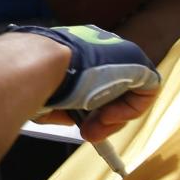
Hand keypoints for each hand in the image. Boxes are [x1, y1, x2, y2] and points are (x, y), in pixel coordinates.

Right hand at [15, 24, 160, 140]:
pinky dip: (130, 109)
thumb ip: (63, 106)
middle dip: (101, 115)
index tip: (78, 125)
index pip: (92, 77)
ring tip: (97, 126)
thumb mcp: (47, 97)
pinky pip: (145, 91)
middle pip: (112, 85)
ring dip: (115, 115)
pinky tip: (108, 116)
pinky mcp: (137, 61)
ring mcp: (118, 51)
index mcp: (76, 49)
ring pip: (129, 90)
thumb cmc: (33, 79)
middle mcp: (98, 46)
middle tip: (88, 133)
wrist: (40, 64)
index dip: (87, 106)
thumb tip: (75, 118)